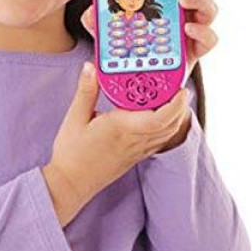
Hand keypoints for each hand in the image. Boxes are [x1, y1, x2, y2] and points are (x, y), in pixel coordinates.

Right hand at [44, 63, 192, 223]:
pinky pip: (159, 141)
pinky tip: (161, 117)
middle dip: (180, 106)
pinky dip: (167, 128)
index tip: (180, 89)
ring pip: (167, 133)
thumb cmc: (72, 153)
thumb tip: (91, 67)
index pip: (159, 117)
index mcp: (122, 128)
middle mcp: (134, 141)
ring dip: (175, 117)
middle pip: (170, 124)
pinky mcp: (136, 156)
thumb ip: (86, 90)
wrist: (71, 183)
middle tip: (179, 87)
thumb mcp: (75, 117)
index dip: (175, 104)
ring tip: (173, 99)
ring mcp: (137, 151)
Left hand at [79, 0, 220, 87]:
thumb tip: (90, 12)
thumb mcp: (109, 35)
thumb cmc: (130, 54)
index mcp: (169, 6)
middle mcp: (185, 15)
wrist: (140, 86)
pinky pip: (211, 39)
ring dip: (201, 0)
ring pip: (211, 10)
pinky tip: (188, 28)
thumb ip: (98, 23)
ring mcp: (193, 33)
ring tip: (183, 0)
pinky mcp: (196, 52)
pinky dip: (203, 31)